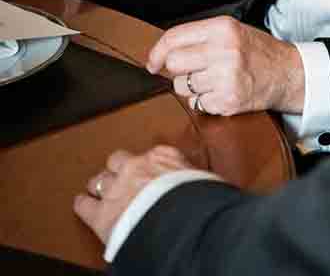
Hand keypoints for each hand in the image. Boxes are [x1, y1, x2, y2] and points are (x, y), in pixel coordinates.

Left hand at [74, 145, 198, 245]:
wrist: (178, 219)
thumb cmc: (197, 201)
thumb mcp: (204, 183)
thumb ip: (194, 179)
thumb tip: (205, 186)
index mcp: (163, 156)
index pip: (153, 153)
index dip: (149, 163)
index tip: (150, 168)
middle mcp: (137, 166)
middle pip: (119, 159)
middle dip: (119, 168)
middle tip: (121, 178)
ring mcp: (117, 187)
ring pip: (99, 178)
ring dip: (101, 185)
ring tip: (101, 191)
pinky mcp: (102, 213)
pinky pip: (84, 205)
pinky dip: (83, 204)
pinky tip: (83, 204)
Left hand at [146, 16, 305, 115]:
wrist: (287, 73)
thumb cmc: (256, 51)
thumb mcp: (232, 31)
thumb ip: (200, 37)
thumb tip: (163, 52)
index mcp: (222, 28)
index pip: (174, 37)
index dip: (157, 52)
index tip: (152, 62)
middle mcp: (223, 51)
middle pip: (174, 64)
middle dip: (178, 70)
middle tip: (192, 70)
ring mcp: (226, 77)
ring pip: (182, 87)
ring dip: (191, 87)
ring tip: (212, 81)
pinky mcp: (228, 101)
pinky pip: (197, 104)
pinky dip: (204, 101)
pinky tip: (221, 92)